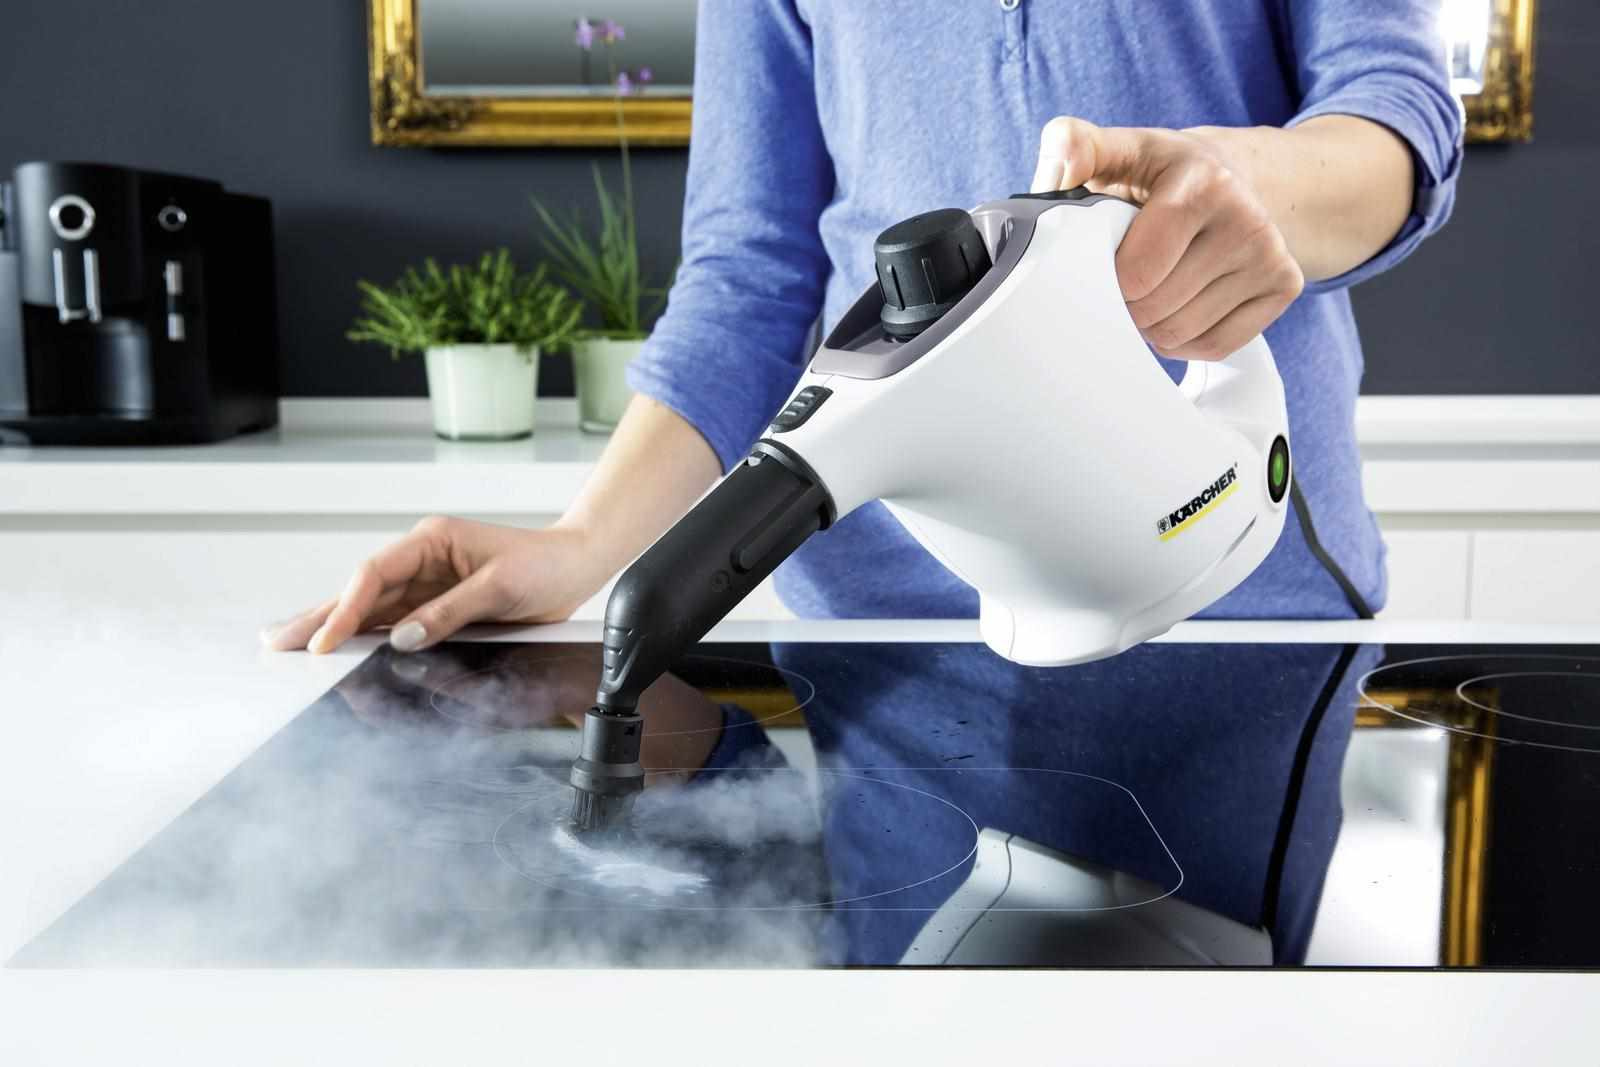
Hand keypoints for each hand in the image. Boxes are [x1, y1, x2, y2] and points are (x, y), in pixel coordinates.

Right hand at [261, 517, 604, 654]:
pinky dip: (365, 637)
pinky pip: (394, 622)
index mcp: (431, 541)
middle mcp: (422, 559)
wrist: (576, 565)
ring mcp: (427, 582)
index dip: (346, 609)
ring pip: (370, 609)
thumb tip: (405, 638)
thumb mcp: (499, 587)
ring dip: (334, 629)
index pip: (374, 575)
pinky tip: (340, 649)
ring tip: (293, 647)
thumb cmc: (544, 565)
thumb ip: (449, 612)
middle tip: (276, 641)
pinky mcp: (438, 604)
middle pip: (360, 591)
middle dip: (319, 617)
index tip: (325, 641)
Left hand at [1030, 116, 1303, 361]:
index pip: (1137, 273)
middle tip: (1127, 276)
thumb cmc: (1163, 174)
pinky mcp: (1285, 285)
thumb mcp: (1121, 149)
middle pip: (1155, 308)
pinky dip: (1184, 341)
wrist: (1238, 178)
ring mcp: (1272, 254)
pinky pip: (1215, 347)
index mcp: (1204, 183)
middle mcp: (1248, 219)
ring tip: (1153, 288)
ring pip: (1179, 333)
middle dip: (1127, 303)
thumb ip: (1075, 146)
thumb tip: (1065, 166)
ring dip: (1151, 325)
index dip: (1107, 278)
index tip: (1105, 258)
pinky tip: (1180, 307)